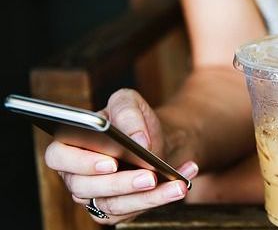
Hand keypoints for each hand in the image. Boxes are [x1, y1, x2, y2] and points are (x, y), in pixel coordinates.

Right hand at [44, 89, 198, 223]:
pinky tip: (182, 182)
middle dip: (121, 183)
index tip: (111, 162)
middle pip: (87, 187)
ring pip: (114, 205)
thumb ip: (128, 113)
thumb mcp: (129, 103)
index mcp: (70, 145)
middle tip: (149, 176)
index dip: (82, 162)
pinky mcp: (117, 210)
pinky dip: (162, 197)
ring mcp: (95, 196)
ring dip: (148, 197)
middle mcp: (77, 175)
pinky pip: (135, 210)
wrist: (155, 139)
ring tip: (176, 185)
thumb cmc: (133, 121)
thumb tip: (137, 140)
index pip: (59, 157)